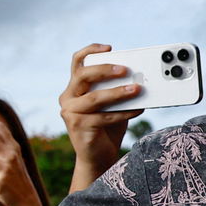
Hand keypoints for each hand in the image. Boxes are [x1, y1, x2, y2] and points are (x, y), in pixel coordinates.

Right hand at [60, 43, 140, 185]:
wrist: (98, 157)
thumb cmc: (107, 127)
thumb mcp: (112, 103)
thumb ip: (117, 89)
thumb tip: (138, 77)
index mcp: (74, 88)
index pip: (77, 62)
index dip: (90, 51)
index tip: (109, 47)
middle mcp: (67, 98)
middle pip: (82, 76)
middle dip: (104, 70)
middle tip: (125, 70)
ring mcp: (70, 113)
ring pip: (94, 97)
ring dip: (118, 92)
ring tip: (137, 89)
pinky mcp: (78, 127)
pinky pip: (104, 116)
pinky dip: (123, 113)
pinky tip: (138, 110)